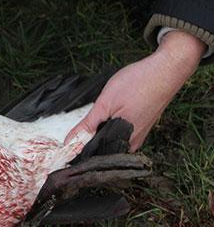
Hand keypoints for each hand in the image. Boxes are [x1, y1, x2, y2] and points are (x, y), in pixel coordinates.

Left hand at [66, 30, 205, 151]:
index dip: (76, 153)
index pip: (93, 156)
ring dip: (96, 136)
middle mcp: (132, 143)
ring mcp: (138, 136)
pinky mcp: (141, 128)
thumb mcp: (105, 103)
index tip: (61, 152)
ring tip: (85, 127)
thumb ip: (87, 125)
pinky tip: (103, 120)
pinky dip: (107, 128)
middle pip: (101, 150)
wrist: (166, 70)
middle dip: (85, 145)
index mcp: (123, 141)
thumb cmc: (139, 83)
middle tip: (69, 139)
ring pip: (110, 142)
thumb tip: (70, 141)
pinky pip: (119, 134)